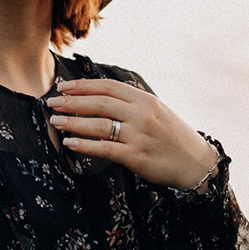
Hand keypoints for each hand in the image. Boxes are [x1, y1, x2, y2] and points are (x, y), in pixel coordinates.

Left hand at [46, 77, 219, 189]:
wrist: (196, 163)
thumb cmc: (172, 137)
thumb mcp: (156, 111)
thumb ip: (132, 103)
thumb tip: (100, 96)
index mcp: (145, 99)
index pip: (108, 87)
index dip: (83, 86)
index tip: (64, 87)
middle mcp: (142, 114)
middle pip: (100, 103)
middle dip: (72, 102)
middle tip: (52, 103)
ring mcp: (139, 135)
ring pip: (99, 125)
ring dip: (74, 122)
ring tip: (56, 121)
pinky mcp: (137, 157)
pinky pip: (105, 149)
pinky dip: (85, 146)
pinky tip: (70, 144)